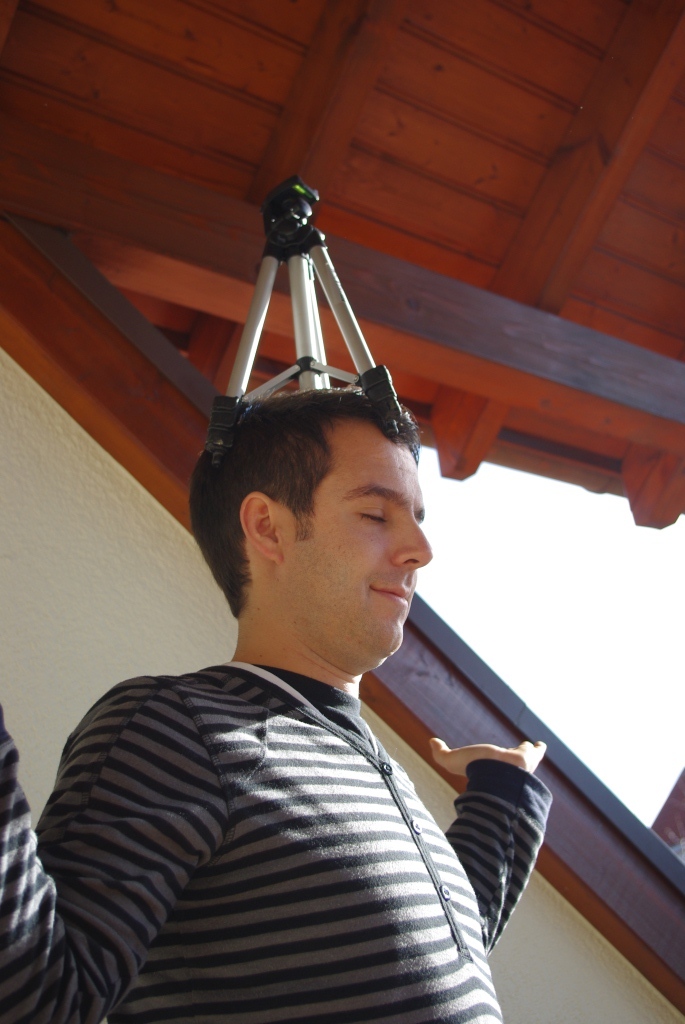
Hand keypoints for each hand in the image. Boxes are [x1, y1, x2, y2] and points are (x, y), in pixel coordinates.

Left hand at [430, 738, 546, 776]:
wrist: (500, 774)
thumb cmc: (476, 768)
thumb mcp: (452, 760)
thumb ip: (440, 753)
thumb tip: (431, 741)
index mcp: (486, 771)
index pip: (485, 767)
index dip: (483, 765)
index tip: (481, 763)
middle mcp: (502, 770)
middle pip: (502, 764)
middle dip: (504, 762)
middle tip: (504, 759)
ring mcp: (518, 765)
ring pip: (519, 758)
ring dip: (521, 754)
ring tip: (525, 751)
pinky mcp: (530, 757)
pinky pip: (536, 752)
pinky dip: (538, 749)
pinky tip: (541, 746)